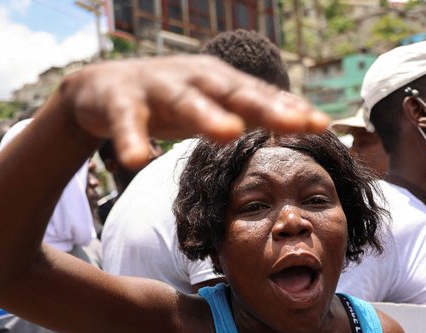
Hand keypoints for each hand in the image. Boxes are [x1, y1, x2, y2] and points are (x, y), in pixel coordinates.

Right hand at [58, 55, 328, 169]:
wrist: (103, 87)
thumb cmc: (169, 99)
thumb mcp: (213, 103)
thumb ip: (250, 111)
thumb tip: (303, 125)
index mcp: (219, 82)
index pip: (261, 96)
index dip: (290, 109)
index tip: (321, 125)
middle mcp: (194, 79)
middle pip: (233, 93)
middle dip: (266, 107)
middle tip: (296, 123)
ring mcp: (157, 87)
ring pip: (185, 101)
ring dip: (206, 115)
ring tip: (229, 133)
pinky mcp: (121, 101)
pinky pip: (128, 124)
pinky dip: (133, 140)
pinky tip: (137, 160)